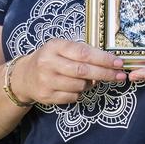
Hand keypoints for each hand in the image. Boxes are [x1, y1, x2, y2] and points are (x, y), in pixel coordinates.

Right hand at [11, 39, 126, 104]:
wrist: (24, 76)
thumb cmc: (50, 59)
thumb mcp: (62, 48)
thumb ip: (81, 52)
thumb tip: (107, 63)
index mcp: (55, 46)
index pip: (83, 53)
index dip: (103, 59)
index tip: (118, 62)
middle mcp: (48, 63)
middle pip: (83, 71)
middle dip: (105, 74)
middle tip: (120, 76)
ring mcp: (46, 81)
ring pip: (79, 85)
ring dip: (91, 84)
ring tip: (90, 79)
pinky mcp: (46, 96)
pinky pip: (73, 96)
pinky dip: (80, 92)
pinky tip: (76, 86)